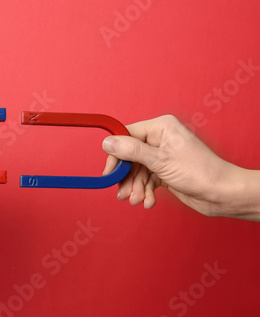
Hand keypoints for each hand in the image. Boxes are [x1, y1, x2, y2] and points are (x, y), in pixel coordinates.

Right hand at [102, 115, 259, 219]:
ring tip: (138, 200)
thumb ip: (131, 151)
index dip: (115, 155)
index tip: (109, 172)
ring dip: (136, 188)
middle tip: (124, 194)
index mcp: (160, 127)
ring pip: (137, 171)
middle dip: (128, 178)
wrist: (222, 194)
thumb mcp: (159, 161)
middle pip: (130, 156)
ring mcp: (162, 155)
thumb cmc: (199, 172)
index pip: (126, 136)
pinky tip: (149, 201)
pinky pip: (146, 179)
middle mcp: (160, 139)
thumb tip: (107, 142)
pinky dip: (145, 191)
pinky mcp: (165, 170)